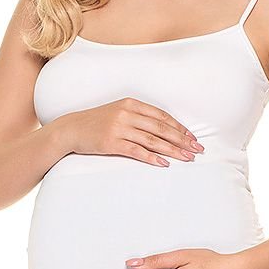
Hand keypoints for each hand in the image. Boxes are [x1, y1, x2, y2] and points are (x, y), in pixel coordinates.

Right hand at [63, 98, 203, 167]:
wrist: (71, 129)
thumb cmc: (97, 122)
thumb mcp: (118, 112)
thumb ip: (138, 117)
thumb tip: (163, 130)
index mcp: (131, 104)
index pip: (162, 116)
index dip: (179, 128)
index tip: (192, 138)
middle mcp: (127, 114)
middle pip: (161, 128)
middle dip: (182, 140)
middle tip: (197, 150)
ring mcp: (119, 128)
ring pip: (152, 140)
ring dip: (172, 150)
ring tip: (186, 158)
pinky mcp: (111, 143)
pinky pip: (137, 151)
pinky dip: (152, 158)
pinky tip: (164, 164)